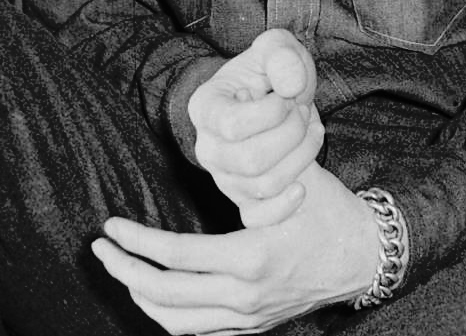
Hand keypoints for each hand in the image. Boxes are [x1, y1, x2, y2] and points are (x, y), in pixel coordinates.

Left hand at [92, 163, 379, 334]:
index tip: (111, 226)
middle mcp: (245, 296)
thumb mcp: (291, 179)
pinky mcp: (252, 327)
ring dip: (140, 296)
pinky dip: (168, 315)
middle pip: (166, 295)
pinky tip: (153, 293)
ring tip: (120, 269)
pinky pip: (198, 331)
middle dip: (124, 270)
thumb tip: (206, 147)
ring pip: (176, 323)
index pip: (176, 257)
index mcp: (251, 258)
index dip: (136, 242)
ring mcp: (248, 318)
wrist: (364, 254)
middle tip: (100, 248)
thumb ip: (249, 170)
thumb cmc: (328, 208)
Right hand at [188, 29, 323, 225]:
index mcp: (205, 109)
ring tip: (310, 130)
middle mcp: (208, 148)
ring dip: (300, 157)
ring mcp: (225, 178)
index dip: (272, 112)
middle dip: (291, 134)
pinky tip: (304, 185)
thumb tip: (289, 86)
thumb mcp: (276, 48)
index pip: (234, 126)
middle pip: (252, 160)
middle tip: (304, 111)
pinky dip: (285, 207)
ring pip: (265, 185)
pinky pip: (259, 218)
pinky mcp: (244, 200)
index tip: (288, 95)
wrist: (274, 98)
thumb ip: (280, 54)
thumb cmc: (271, 72)